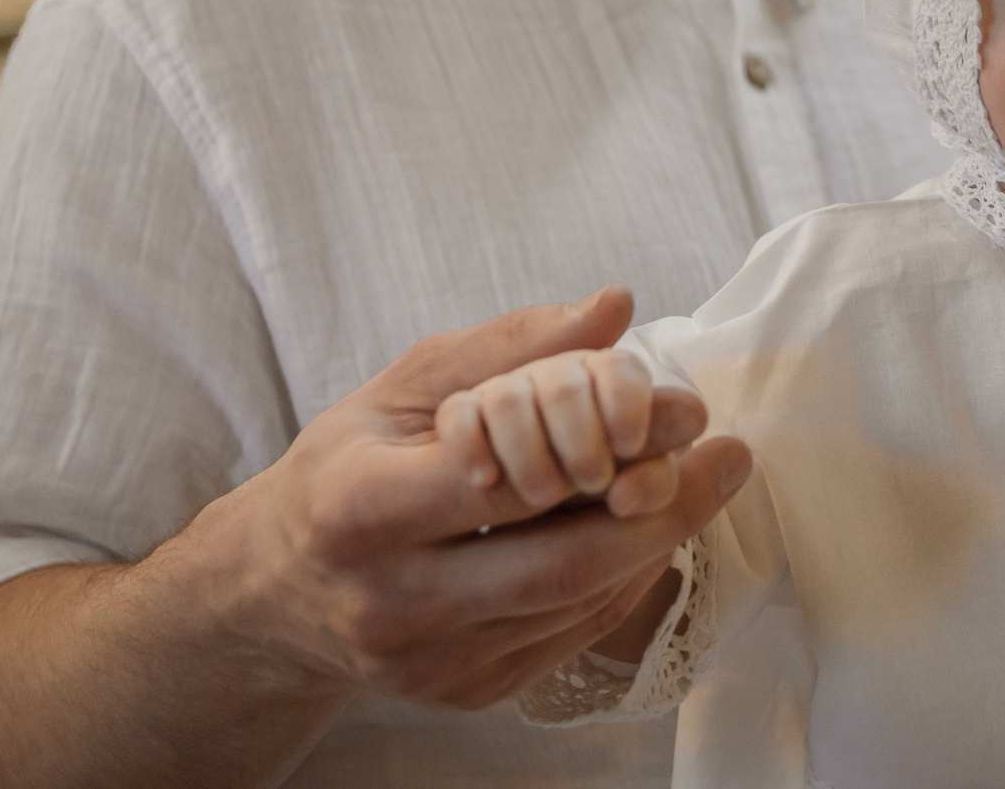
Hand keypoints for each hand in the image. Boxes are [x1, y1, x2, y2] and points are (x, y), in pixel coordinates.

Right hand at [193, 285, 749, 709]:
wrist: (275, 593)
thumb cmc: (345, 471)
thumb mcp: (405, 389)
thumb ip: (509, 346)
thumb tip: (614, 307)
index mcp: (358, 509)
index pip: (501, 479)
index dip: (604, 442)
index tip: (688, 408)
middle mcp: (389, 601)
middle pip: (556, 563)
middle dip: (661, 509)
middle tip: (729, 457)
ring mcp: (427, 664)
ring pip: (572, 605)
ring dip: (652, 543)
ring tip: (700, 483)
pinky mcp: (462, 696)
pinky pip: (568, 636)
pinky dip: (618, 581)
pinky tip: (645, 534)